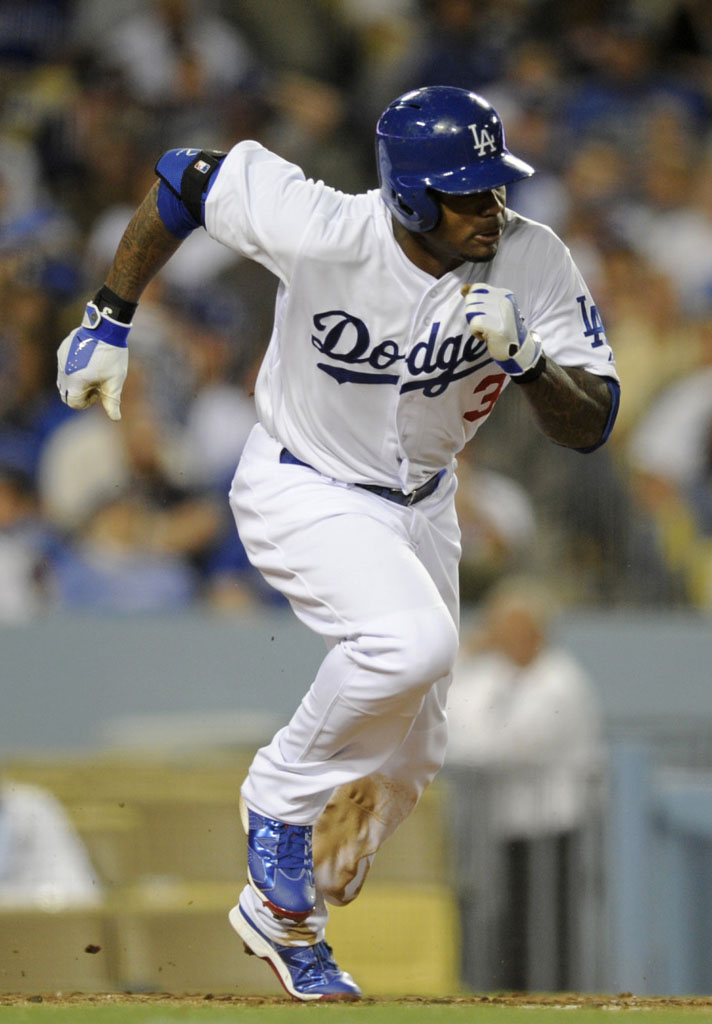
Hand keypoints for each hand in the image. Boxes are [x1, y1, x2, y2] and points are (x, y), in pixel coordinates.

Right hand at [56, 301, 130, 420]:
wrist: (106, 327)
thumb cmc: (112, 356)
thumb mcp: (115, 381)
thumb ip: (112, 401)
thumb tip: (116, 419)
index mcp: (75, 381)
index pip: (73, 403)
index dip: (87, 402)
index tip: (98, 392)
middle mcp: (63, 371)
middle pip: (65, 393)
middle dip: (79, 394)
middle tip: (95, 384)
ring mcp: (61, 359)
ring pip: (63, 380)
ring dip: (75, 382)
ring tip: (92, 372)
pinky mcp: (62, 350)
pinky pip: (63, 366)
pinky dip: (73, 369)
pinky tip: (89, 360)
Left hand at [463, 283, 542, 377]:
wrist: (517, 349)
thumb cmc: (501, 328)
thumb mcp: (492, 309)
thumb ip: (478, 297)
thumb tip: (463, 288)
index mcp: (504, 294)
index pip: (478, 287)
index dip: (471, 298)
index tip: (478, 311)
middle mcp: (504, 300)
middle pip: (471, 299)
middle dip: (472, 313)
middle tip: (483, 323)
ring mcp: (501, 313)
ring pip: (471, 310)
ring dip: (474, 323)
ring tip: (485, 329)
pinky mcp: (496, 326)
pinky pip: (474, 324)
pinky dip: (475, 332)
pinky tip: (485, 336)